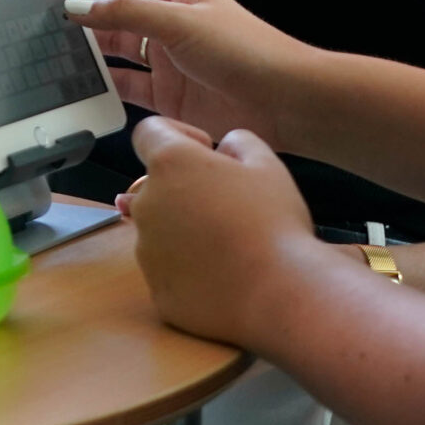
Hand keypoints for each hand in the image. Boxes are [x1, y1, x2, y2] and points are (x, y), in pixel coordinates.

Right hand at [60, 0, 308, 143]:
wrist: (284, 102)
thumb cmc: (246, 50)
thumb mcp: (182, 22)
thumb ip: (128, 13)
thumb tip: (79, 6)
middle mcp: (165, 17)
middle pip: (109, 2)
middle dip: (74, 1)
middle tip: (32, 4)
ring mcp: (164, 56)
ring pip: (111, 44)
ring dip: (83, 43)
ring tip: (43, 43)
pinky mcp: (165, 92)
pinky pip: (123, 83)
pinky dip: (100, 84)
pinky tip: (76, 84)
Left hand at [122, 115, 338, 345]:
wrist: (278, 293)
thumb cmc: (274, 221)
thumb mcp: (267, 164)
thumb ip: (238, 142)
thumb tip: (221, 151)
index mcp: (170, 164)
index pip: (149, 132)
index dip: (179, 135)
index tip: (208, 153)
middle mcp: (147, 205)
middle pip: (156, 185)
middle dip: (186, 188)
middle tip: (229, 204)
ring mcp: (147, 253)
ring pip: (162, 230)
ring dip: (186, 229)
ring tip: (231, 244)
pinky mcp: (157, 292)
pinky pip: (170, 270)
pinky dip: (190, 268)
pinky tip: (226, 273)